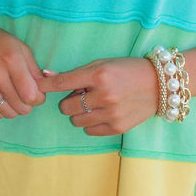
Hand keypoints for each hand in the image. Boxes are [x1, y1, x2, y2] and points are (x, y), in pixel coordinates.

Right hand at [0, 20, 45, 118]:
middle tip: (25, 94)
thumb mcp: (20, 48)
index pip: (31, 95)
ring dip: (14, 108)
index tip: (38, 93)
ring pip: (8, 113)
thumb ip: (35, 69)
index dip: (39, 98)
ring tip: (12, 95)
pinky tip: (1, 97)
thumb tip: (46, 88)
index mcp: (11, 60)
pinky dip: (1, 110)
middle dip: (28, 104)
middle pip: (21, 107)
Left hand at [41, 58, 159, 136]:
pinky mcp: (117, 128)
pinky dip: (91, 123)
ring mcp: (112, 113)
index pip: (64, 82)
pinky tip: (103, 113)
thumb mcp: (103, 64)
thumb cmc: (128, 70)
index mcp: (100, 75)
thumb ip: (76, 73)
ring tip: (95, 104)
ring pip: (76, 121)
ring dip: (80, 113)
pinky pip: (89, 131)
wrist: (159, 85)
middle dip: (70, 101)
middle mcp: (105, 95)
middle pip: (66, 107)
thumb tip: (46, 76)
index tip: (36, 87)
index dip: (47, 85)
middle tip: (82, 95)